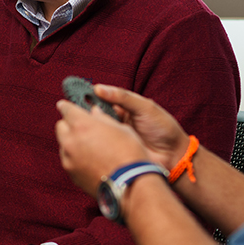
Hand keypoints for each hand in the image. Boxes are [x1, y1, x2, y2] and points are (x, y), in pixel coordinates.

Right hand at [55, 84, 187, 195]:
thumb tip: (98, 89)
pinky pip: (98, 146)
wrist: (173, 156)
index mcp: (124, 109)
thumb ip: (123, 97)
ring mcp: (114, 138)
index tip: (75, 91)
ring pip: (95, 130)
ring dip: (87, 127)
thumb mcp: (145, 107)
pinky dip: (90, 142)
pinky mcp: (113, 152)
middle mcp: (116, 123)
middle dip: (84, 112)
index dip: (89, 96)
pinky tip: (84, 139)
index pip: (102, 100)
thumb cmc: (163, 128)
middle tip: (70, 108)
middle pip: (95, 115)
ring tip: (77, 122)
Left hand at [56, 98, 150, 196]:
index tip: (65, 105)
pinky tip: (90, 160)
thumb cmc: (130, 154)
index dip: (67, 106)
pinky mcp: (71, 174)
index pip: (66, 109)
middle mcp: (71, 141)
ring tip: (89, 146)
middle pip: (61, 126)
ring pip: (63, 144)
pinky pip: (68, 160)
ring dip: (72, 142)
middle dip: (69, 124)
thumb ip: (103, 118)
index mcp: (82, 125)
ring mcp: (69, 159)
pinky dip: (75, 157)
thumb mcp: (121, 129)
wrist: (131, 184)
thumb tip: (94, 112)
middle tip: (81, 126)